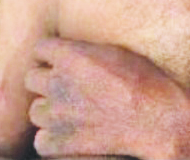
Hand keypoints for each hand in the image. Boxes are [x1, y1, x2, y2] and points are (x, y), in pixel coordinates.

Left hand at [24, 38, 189, 158]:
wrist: (158, 118)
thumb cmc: (144, 80)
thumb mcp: (117, 52)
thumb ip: (86, 52)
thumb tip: (74, 52)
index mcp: (71, 55)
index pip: (41, 48)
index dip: (52, 53)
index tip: (61, 59)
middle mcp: (58, 82)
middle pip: (31, 77)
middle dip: (46, 79)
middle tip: (66, 84)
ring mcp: (57, 114)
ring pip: (35, 109)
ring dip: (49, 108)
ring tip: (71, 109)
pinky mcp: (60, 142)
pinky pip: (41, 139)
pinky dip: (53, 137)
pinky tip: (72, 131)